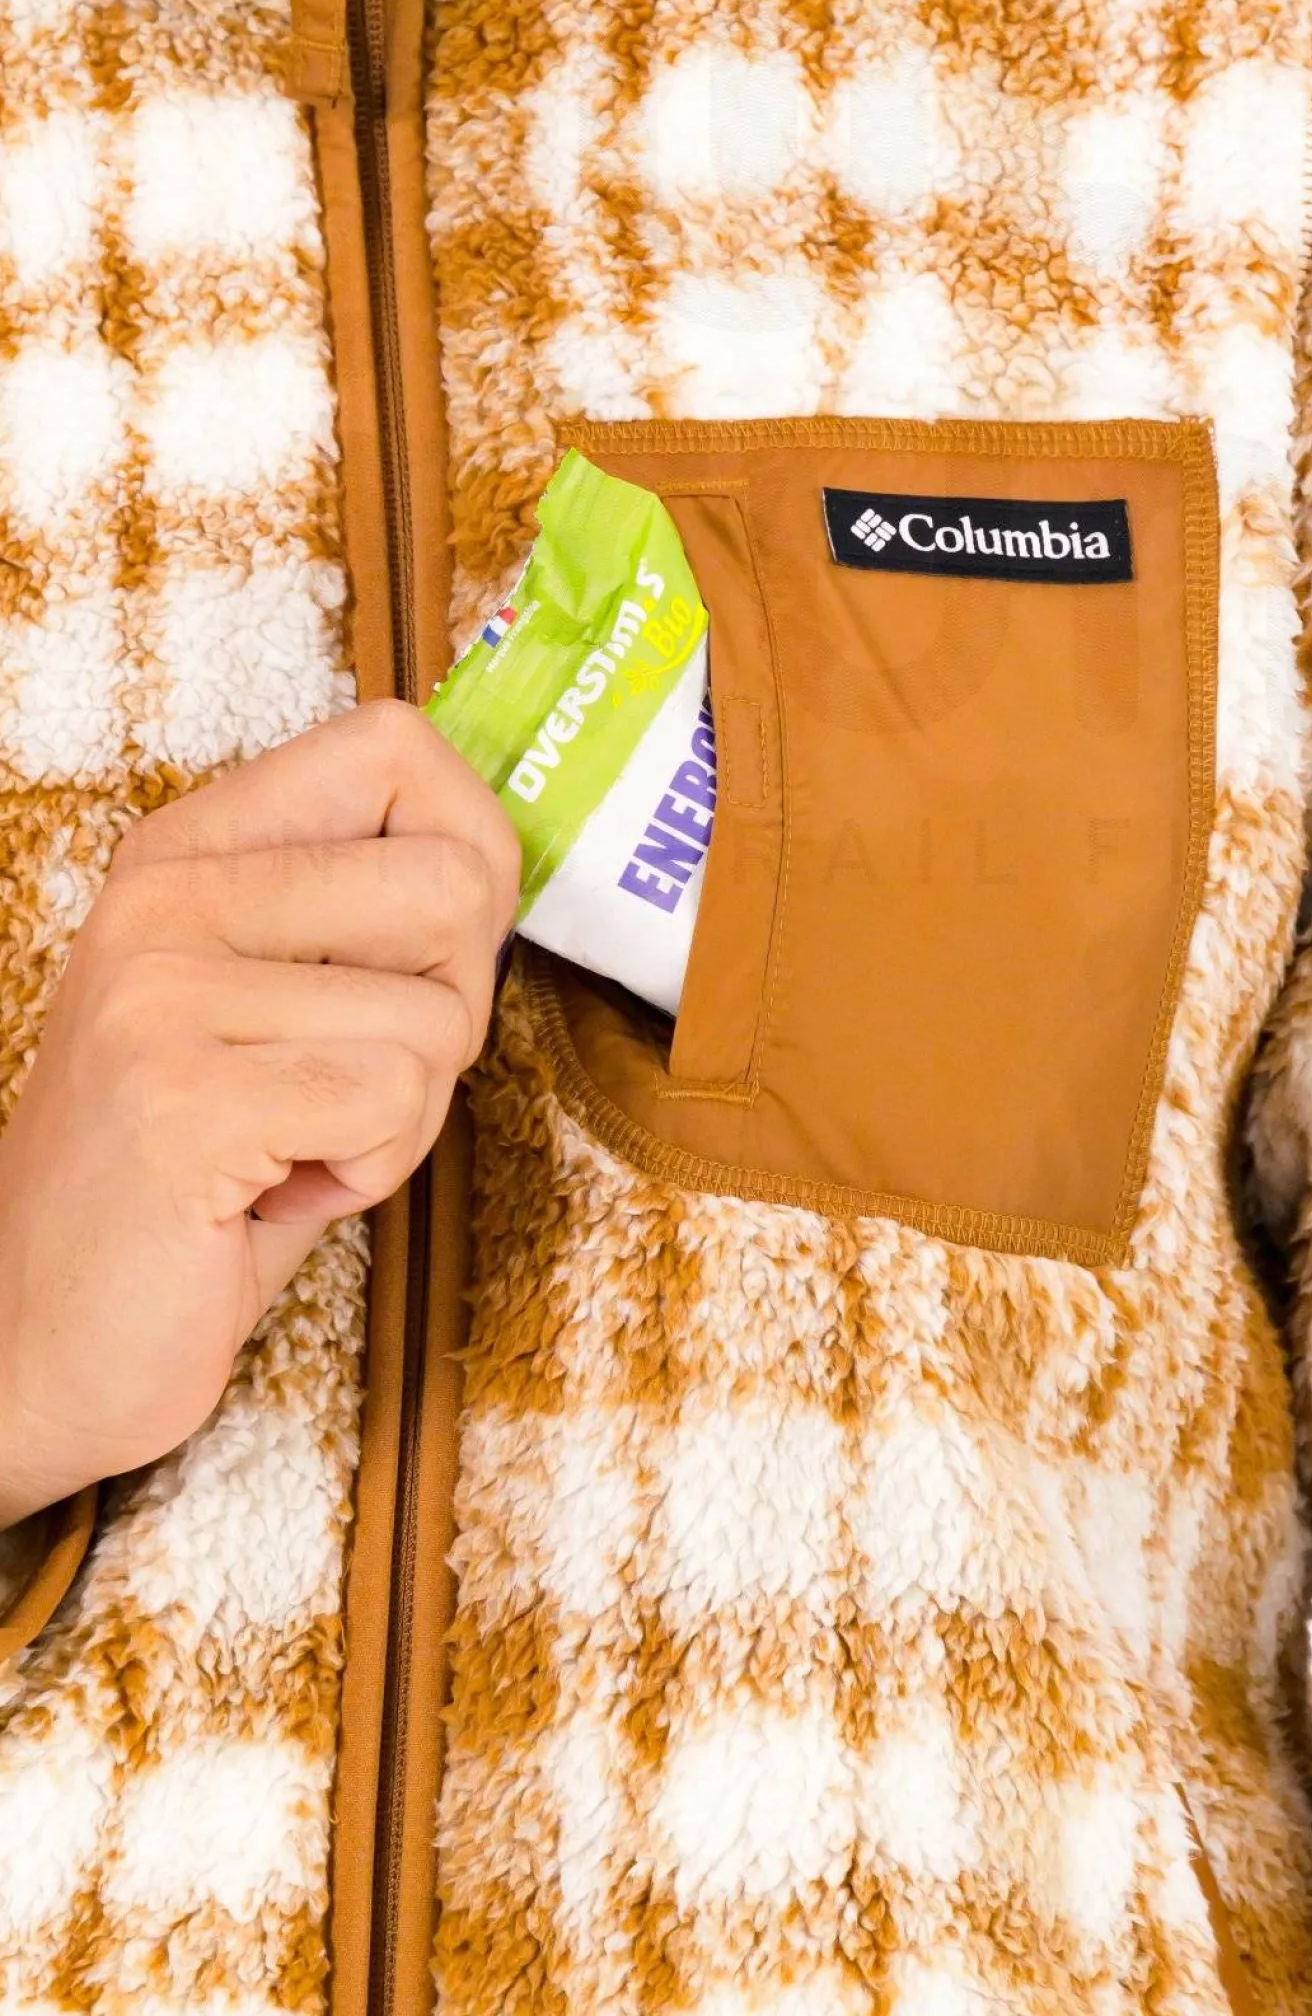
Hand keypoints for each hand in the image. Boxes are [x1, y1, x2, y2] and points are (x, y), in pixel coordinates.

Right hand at [0, 702, 518, 1530]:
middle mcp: (165, 896)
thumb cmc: (200, 1179)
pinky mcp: (181, 1098)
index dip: (469, 846)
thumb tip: (492, 859)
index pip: (392, 746)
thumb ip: (363, 919)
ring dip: (404, 1117)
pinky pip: (393, 1103)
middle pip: (452, 880)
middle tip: (355, 1078)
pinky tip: (275, 1193)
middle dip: (453, 1006)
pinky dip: (370, 1172)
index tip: (429, 951)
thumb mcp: (273, 1008)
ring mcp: (161, 991)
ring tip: (293, 1146)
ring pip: (435, 1016)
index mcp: (190, 851)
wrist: (38, 1340)